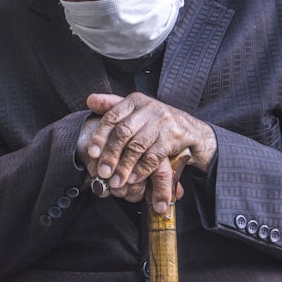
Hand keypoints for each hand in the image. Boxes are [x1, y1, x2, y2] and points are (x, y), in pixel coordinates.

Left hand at [83, 93, 216, 213]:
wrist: (191, 129)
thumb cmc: (156, 122)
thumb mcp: (136, 111)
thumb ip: (113, 107)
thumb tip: (90, 100)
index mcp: (135, 101)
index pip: (112, 117)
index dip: (100, 136)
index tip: (92, 153)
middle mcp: (148, 108)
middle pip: (123, 133)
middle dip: (111, 155)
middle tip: (102, 172)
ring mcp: (161, 122)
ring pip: (137, 146)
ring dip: (125, 166)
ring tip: (116, 181)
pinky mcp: (173, 136)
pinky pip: (154, 156)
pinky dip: (142, 169)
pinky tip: (134, 179)